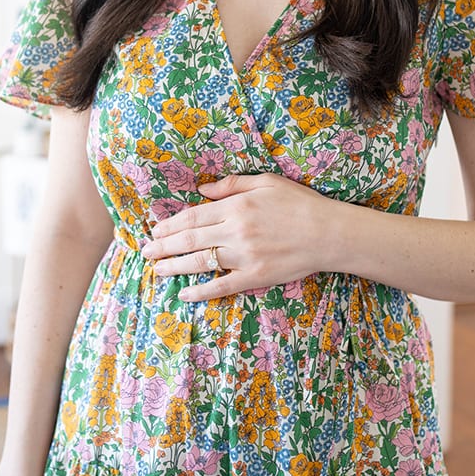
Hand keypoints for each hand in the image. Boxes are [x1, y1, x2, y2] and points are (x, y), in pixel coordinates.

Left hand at [140, 172, 333, 300]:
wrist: (329, 232)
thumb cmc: (300, 203)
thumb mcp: (267, 182)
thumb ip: (232, 184)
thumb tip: (203, 189)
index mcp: (237, 206)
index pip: (193, 216)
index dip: (170, 225)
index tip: (155, 230)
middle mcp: (236, 231)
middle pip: (190, 239)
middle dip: (163, 246)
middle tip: (145, 251)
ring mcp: (244, 256)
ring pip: (200, 262)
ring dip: (174, 267)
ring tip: (156, 270)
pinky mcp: (255, 276)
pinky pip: (222, 286)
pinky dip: (201, 291)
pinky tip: (184, 294)